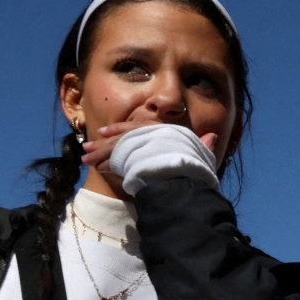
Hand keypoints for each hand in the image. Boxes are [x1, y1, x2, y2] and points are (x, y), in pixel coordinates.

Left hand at [81, 119, 221, 176]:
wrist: (190, 173)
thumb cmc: (198, 165)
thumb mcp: (201, 153)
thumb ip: (203, 145)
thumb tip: (213, 136)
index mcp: (164, 131)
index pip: (138, 125)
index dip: (120, 128)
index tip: (104, 131)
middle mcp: (151, 134)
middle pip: (123, 136)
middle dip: (103, 143)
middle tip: (87, 147)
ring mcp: (142, 145)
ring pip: (116, 147)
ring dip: (100, 154)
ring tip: (85, 159)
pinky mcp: (135, 157)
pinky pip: (118, 159)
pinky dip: (107, 163)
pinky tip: (99, 169)